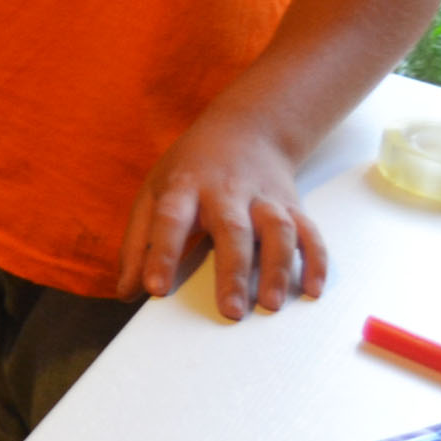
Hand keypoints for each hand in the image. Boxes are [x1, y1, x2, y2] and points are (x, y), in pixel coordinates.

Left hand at [117, 114, 327, 319]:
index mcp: (184, 186)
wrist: (246, 128)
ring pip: (276, 229)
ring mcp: (264, 197)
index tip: (155, 290)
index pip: (170, 219)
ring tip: (270, 305)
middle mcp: (226, 190)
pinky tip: (312, 289)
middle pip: (232, 229)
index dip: (161, 254)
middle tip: (231, 312)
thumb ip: (137, 242)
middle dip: (232, 271)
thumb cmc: (191, 169)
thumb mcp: (154, 192)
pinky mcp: (293, 204)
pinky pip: (309, 232)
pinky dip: (315, 260)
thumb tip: (125, 291)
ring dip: (277, 268)